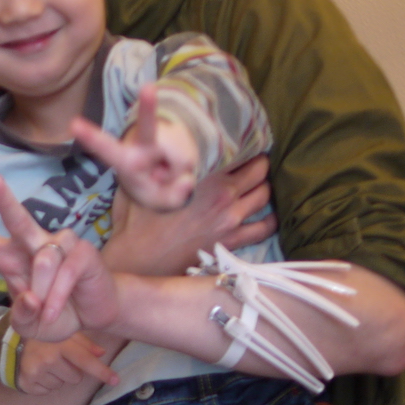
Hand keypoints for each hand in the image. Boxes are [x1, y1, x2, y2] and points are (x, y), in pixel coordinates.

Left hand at [0, 176, 120, 340]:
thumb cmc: (56, 314)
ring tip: (48, 311)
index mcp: (8, 258)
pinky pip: (64, 272)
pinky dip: (57, 298)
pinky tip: (58, 310)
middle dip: (5, 200)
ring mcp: (58, 245)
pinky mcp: (82, 252)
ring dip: (43, 293)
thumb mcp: (30, 326)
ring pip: (43, 261)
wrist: (94, 316)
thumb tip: (31, 298)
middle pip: (15, 218)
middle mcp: (31, 244)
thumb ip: (22, 316)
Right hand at [16, 334, 117, 395]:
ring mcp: (37, 372)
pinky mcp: (27, 383)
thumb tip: (102, 353)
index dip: (102, 372)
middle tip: (57, 359)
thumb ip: (84, 343)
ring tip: (45, 364)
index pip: (86, 361)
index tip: (115, 381)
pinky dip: (44, 383)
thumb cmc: (42, 337)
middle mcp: (49, 359)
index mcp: (61, 344)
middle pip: (76, 377)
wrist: (8, 341)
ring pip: (61, 385)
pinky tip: (37, 372)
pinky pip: (47, 390)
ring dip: (57, 377)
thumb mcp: (63, 334)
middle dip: (70, 371)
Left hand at [71, 82, 198, 211]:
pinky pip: (189, 162)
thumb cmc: (153, 190)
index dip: (91, 137)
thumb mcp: (160, 202)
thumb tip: (186, 181)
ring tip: (165, 175)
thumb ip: (172, 197)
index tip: (74, 123)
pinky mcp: (180, 137)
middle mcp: (143, 144)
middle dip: (149, 107)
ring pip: (180, 162)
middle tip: (148, 88)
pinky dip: (186, 172)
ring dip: (177, 175)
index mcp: (125, 160)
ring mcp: (164, 138)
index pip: (106, 149)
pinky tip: (175, 169)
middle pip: (148, 127)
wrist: (167, 180)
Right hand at [107, 154, 276, 276]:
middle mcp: (224, 194)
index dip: (242, 146)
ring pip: (265, 195)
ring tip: (255, 187)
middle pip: (259, 170)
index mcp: (204, 175)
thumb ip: (153, 163)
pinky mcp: (232, 241)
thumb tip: (151, 144)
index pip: (239, 151)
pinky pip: (265, 227)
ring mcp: (231, 219)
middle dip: (257, 165)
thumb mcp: (138, 182)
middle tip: (251, 164)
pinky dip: (268, 220)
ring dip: (262, 189)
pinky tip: (264, 215)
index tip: (240, 144)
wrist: (139, 260)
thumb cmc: (136, 221)